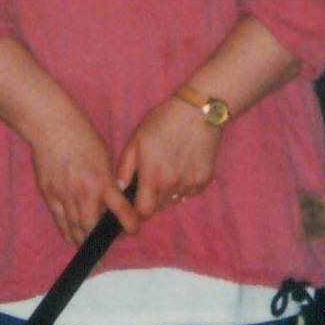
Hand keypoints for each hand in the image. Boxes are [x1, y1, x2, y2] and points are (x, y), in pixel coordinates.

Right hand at [26, 97, 137, 245]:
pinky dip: (66, 231)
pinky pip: (60, 220)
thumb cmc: (82, 136)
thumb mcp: (104, 158)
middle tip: (106, 249)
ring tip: (89, 250)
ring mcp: (65, 196)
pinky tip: (71, 237)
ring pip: (75, 228)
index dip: (130, 225)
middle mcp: (85, 194)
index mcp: (103, 182)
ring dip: (83, 241)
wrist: (51, 127)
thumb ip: (108, 181)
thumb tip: (111, 201)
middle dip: (101, 242)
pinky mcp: (50, 195)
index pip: (122, 212)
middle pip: (93, 228)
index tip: (133, 230)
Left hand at [117, 93, 223, 215]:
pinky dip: (184, 184)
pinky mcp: (204, 180)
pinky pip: (189, 192)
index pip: (144, 212)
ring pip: (174, 199)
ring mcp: (190, 184)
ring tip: (168, 167)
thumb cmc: (163, 122)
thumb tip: (120, 190)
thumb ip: (125, 168)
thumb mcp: (136, 140)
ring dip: (168, 191)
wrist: (198, 111)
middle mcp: (173, 185)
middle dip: (152, 199)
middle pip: (159, 207)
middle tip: (151, 177)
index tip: (136, 201)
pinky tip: (183, 164)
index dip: (138, 210)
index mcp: (153, 177)